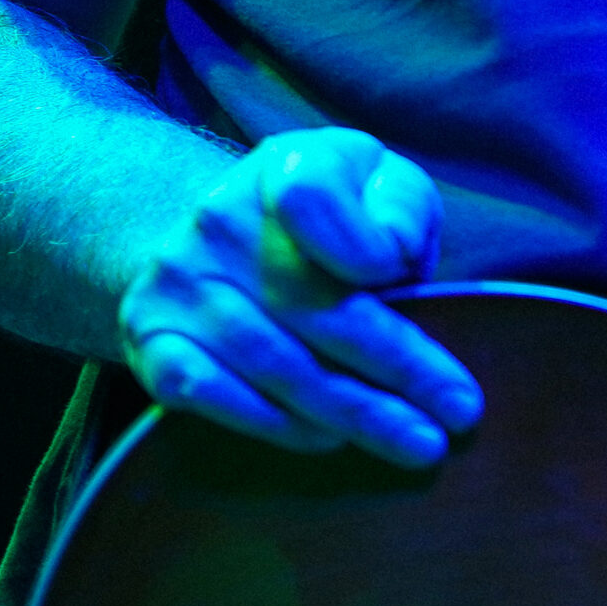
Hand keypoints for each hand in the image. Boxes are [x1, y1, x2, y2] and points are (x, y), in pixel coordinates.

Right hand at [118, 125, 480, 467]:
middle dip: (396, 369)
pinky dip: (274, 424)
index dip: (360, 238)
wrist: (217, 228)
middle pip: (314, 305)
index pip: (314, 193)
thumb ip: (399, 207)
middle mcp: (220, 217)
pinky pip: (210, 395)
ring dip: (351, 413)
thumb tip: (393, 257)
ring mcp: (179, 281)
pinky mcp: (150, 338)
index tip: (402, 275)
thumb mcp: (375, 182)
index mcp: (286, 164)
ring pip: (275, 363)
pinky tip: (326, 440)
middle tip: (456, 416)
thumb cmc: (329, 214)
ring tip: (414, 441)